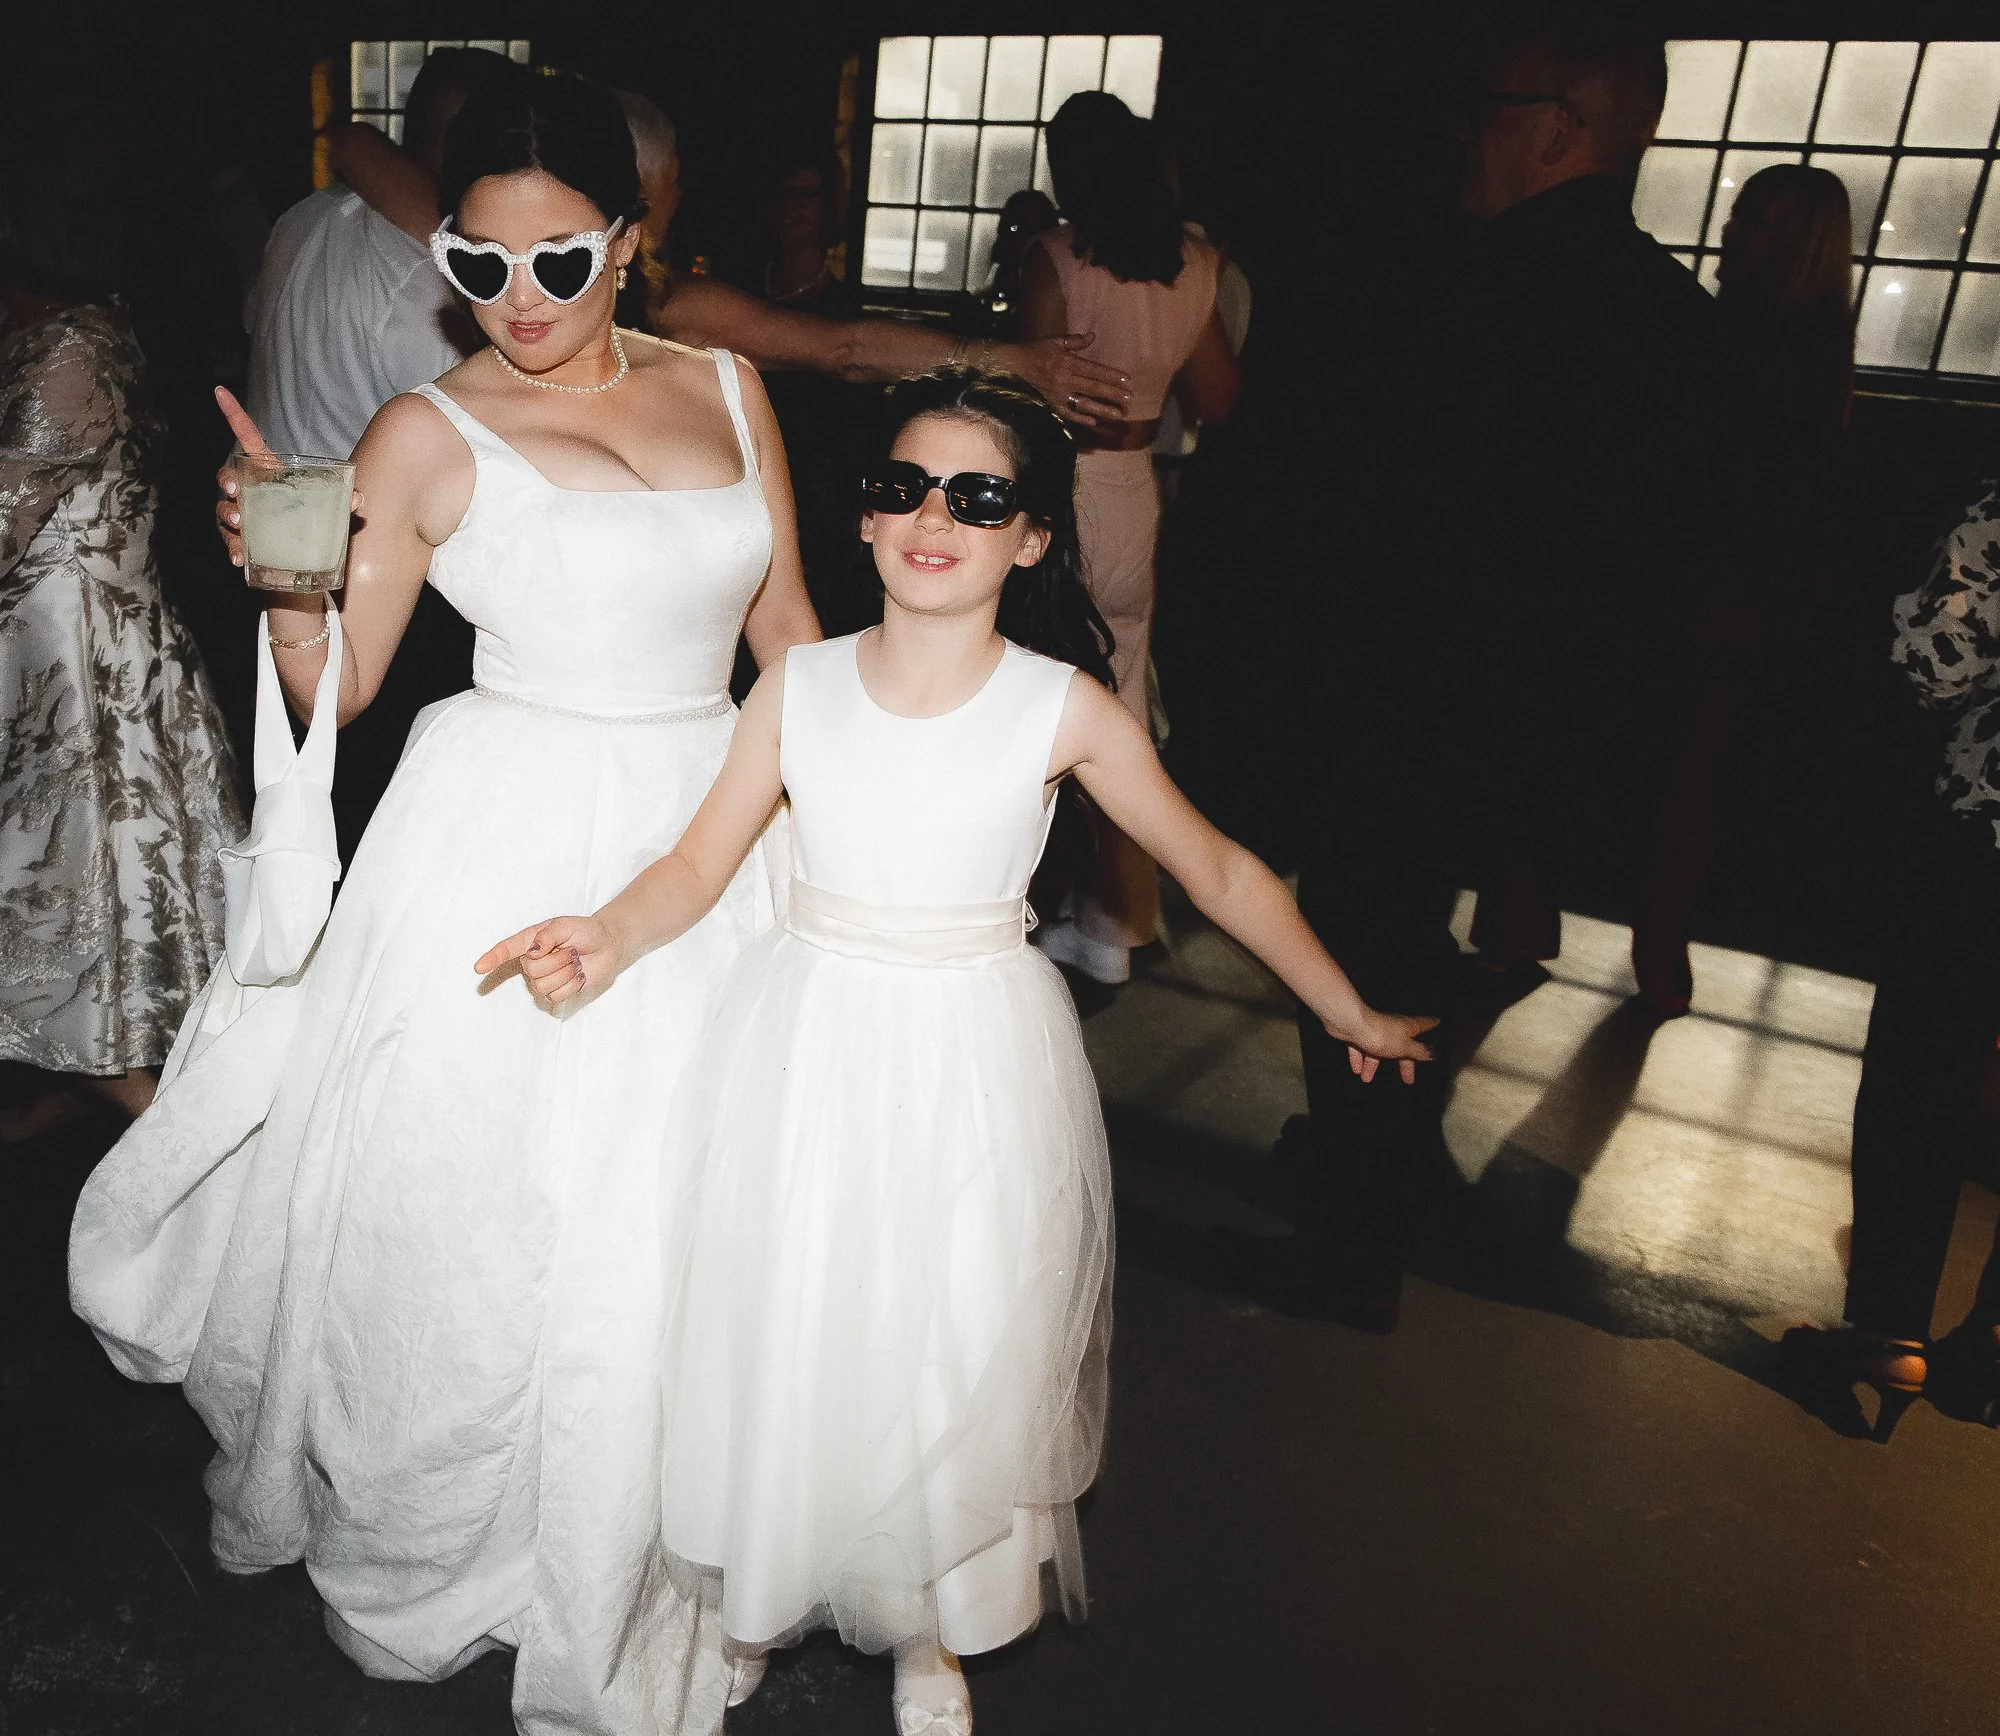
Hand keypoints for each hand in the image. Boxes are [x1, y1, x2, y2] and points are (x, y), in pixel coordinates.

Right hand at [213, 386, 363, 567]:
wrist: (308, 555)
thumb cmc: (315, 518)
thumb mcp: (332, 506)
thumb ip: (343, 499)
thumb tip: (358, 499)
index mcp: (268, 472)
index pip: (247, 438)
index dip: (234, 415)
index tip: (220, 391)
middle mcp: (250, 490)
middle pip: (228, 475)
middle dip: (227, 480)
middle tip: (236, 490)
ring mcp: (242, 514)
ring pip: (224, 509)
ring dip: (228, 514)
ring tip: (239, 523)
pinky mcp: (241, 539)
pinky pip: (231, 541)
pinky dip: (234, 549)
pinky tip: (240, 558)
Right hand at [475, 915, 621, 1008]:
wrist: (607, 946)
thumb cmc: (585, 932)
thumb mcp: (566, 924)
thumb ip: (548, 935)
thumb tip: (533, 951)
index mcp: (530, 942)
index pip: (506, 950)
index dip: (492, 958)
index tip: (478, 968)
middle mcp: (532, 962)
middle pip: (531, 970)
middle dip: (557, 961)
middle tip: (572, 951)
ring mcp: (542, 980)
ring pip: (543, 986)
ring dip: (566, 973)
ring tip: (575, 962)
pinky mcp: (555, 994)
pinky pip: (556, 997)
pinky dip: (572, 985)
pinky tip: (579, 975)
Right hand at [1005, 334, 1129, 429]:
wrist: (1010, 367)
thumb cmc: (1033, 352)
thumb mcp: (1054, 341)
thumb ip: (1074, 341)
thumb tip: (1093, 336)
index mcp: (1068, 362)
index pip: (1096, 370)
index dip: (1112, 376)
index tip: (1127, 381)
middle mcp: (1065, 379)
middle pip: (1094, 388)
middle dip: (1113, 394)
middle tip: (1129, 399)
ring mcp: (1058, 395)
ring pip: (1085, 404)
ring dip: (1103, 409)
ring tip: (1118, 415)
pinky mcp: (1050, 405)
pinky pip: (1068, 414)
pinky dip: (1080, 418)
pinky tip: (1093, 422)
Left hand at [1330, 1011, 1438, 1084]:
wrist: (1351, 1025)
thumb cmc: (1382, 1036)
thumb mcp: (1405, 1047)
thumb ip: (1419, 1051)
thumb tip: (1433, 1053)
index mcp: (1407, 1027)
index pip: (1423, 1025)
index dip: (1431, 1024)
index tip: (1438, 1022)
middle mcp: (1392, 1027)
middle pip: (1402, 1045)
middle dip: (1404, 1063)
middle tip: (1408, 1079)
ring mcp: (1375, 1029)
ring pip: (1378, 1049)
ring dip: (1373, 1064)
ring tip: (1367, 1079)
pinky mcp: (1358, 1032)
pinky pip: (1360, 1048)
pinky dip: (1359, 1058)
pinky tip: (1357, 1070)